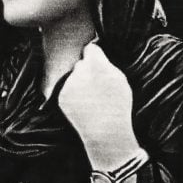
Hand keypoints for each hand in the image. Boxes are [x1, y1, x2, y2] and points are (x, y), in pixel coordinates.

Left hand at [57, 42, 140, 167]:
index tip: (97, 61)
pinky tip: (83, 106)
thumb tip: (92, 51)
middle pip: (81, 64)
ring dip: (80, 83)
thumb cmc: (117, 106)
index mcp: (96, 65)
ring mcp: (69, 85)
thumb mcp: (120, 81)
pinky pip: (67, 90)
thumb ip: (106, 64)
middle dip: (87, 71)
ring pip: (73, 77)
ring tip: (91, 100)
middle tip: (97, 86)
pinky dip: (74, 95)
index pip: (90, 49)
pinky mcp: (62, 97)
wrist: (105, 133)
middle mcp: (80, 72)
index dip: (95, 55)